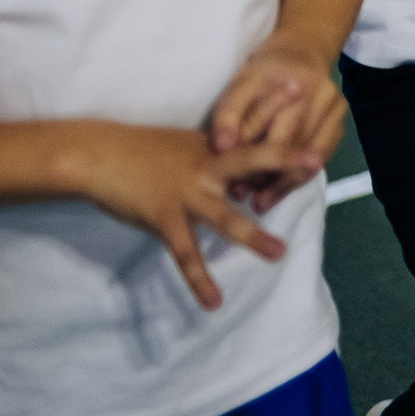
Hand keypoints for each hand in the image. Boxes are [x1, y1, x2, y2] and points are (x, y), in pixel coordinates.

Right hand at [74, 121, 319, 309]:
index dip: (283, 129)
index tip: (309, 114)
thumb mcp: (189, 144)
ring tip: (279, 253)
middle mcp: (206, 165)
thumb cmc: (145, 150)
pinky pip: (186, 254)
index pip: (255, 136)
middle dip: (284, 161)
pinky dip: (199, 279)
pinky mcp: (165, 217)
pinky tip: (213, 302)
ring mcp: (187, 192)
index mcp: (215, 146)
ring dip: (253, 236)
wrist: (99, 156)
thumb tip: (248, 172)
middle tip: (316, 162)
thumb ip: (221, 157)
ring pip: (226, 216)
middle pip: (252, 160)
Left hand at [207, 44, 346, 212]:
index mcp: (294, 81)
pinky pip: (323, 158)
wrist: (304, 52)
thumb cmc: (266, 71)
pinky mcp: (341, 123)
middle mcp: (321, 93)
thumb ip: (229, 114)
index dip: (248, 157)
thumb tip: (223, 147)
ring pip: (311, 156)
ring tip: (261, 200)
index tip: (231, 182)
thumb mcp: (240, 84)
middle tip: (244, 195)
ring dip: (284, 182)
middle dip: (267, 175)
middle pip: (293, 144)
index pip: (269, 126)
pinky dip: (301, 177)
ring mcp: (336, 109)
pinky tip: (281, 189)